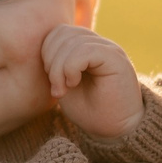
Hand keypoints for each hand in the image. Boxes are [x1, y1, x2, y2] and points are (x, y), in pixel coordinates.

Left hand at [43, 23, 143, 139]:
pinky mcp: (115, 58)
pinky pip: (85, 50)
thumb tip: (45, 48)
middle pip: (63, 33)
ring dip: (59, 68)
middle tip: (57, 88)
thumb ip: (57, 64)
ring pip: (72, 41)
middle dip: (51, 61)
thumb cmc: (91, 111)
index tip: (52, 81)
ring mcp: (109, 49)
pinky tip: (74, 83)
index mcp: (87, 47)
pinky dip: (71, 68)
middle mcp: (99, 44)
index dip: (47, 52)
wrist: (116, 130)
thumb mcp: (65, 84)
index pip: (59, 32)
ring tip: (64, 89)